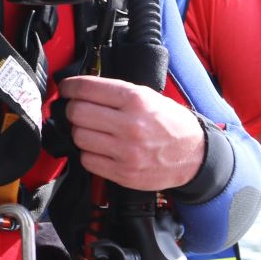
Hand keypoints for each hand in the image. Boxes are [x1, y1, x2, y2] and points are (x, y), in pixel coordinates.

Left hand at [58, 75, 205, 190]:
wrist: (194, 155)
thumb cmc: (171, 124)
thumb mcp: (149, 97)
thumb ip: (117, 93)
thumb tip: (82, 90)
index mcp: (136, 100)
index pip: (87, 88)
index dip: (70, 86)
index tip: (66, 88)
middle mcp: (130, 124)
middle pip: (77, 113)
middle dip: (74, 110)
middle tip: (79, 110)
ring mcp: (126, 151)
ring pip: (79, 137)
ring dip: (81, 132)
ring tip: (94, 131)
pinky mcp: (123, 173)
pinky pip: (87, 160)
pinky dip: (89, 153)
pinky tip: (100, 148)